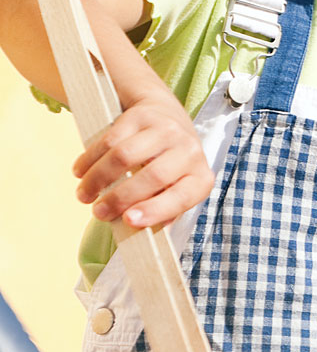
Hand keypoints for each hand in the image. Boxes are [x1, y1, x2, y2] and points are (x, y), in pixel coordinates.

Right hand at [72, 93, 212, 227]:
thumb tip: (144, 237)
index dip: (155, 210)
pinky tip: (80, 172)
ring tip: (84, 195)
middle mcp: (190, 151)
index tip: (128, 221)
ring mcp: (166, 130)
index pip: (182, 197)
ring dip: (98, 179)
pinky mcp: (141, 116)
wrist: (164, 114)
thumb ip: (160, 211)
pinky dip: (90, 160)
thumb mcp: (173, 188)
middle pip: (153, 177)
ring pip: (124, 157)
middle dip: (120, 199)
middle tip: (98, 213)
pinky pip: (109, 140)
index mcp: (200, 177)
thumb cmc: (168, 164)